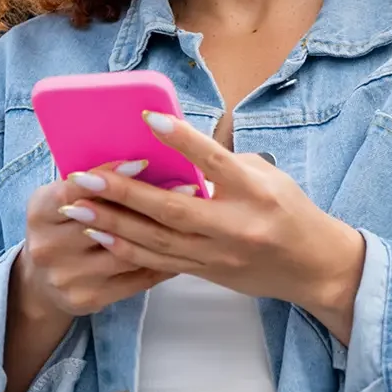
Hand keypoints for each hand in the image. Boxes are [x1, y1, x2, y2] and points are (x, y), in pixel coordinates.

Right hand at [13, 159, 174, 322]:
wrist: (41, 283)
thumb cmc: (64, 226)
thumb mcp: (63, 199)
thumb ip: (91, 183)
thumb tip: (142, 158)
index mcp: (40, 212)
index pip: (74, 189)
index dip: (109, 175)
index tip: (144, 163)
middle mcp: (48, 246)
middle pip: (104, 222)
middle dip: (149, 202)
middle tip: (188, 187)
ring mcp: (67, 276)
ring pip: (124, 251)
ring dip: (163, 233)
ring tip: (195, 215)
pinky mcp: (87, 299)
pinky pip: (135, 278)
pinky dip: (162, 261)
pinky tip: (185, 245)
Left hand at [65, 112, 365, 343]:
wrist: (313, 267)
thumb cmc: (290, 211)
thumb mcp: (268, 177)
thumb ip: (225, 164)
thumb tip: (179, 150)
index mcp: (254, 191)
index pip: (212, 160)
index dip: (180, 139)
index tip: (148, 118)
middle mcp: (235, 224)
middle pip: (170, 208)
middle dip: (123, 191)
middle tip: (85, 175)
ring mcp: (219, 254)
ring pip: (157, 240)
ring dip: (113, 223)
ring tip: (78, 207)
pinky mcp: (208, 273)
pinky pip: (160, 262)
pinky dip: (128, 249)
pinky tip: (102, 236)